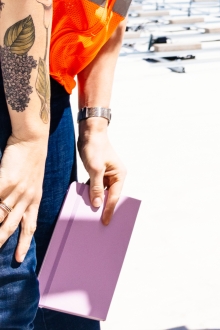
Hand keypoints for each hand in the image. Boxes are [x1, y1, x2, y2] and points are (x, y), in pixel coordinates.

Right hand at [0, 135, 46, 261]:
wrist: (32, 139)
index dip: (23, 243)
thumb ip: (25, 199)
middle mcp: (27, 197)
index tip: (17, 259)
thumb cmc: (31, 161)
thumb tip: (12, 213)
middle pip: (10, 227)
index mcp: (35, 199)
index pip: (29, 226)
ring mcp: (16, 190)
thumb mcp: (34, 182)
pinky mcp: (5, 181)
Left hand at [78, 121, 125, 224]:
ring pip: (102, 193)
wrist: (90, 133)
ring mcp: (106, 175)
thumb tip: (98, 204)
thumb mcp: (95, 168)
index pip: (115, 196)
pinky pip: (96, 187)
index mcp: (120, 174)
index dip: (109, 209)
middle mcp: (115, 176)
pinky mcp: (98, 173)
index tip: (104, 222)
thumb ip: (97, 187)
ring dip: (96, 201)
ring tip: (90, 216)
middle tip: (98, 223)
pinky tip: (85, 202)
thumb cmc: (95, 148)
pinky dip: (91, 194)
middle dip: (104, 208)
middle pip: (110, 196)